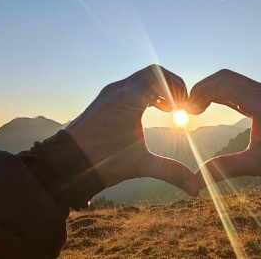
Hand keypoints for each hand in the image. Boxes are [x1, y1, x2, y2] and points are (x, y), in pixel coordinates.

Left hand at [65, 65, 198, 195]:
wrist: (64, 163)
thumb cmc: (101, 161)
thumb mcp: (140, 164)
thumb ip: (171, 172)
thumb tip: (196, 189)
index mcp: (129, 97)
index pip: (160, 75)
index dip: (178, 88)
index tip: (185, 108)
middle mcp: (118, 89)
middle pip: (153, 73)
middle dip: (171, 87)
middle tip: (180, 107)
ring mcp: (109, 93)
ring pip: (140, 78)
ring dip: (157, 90)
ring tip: (168, 110)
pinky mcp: (104, 100)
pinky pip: (130, 86)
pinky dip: (144, 93)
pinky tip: (150, 112)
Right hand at [187, 69, 260, 185]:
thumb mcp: (256, 163)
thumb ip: (224, 167)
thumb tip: (197, 179)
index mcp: (259, 101)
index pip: (221, 84)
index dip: (199, 93)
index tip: (187, 109)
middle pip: (225, 77)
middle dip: (203, 88)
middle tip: (190, 106)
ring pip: (235, 81)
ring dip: (214, 89)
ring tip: (200, 107)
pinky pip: (244, 89)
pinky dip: (227, 94)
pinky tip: (219, 106)